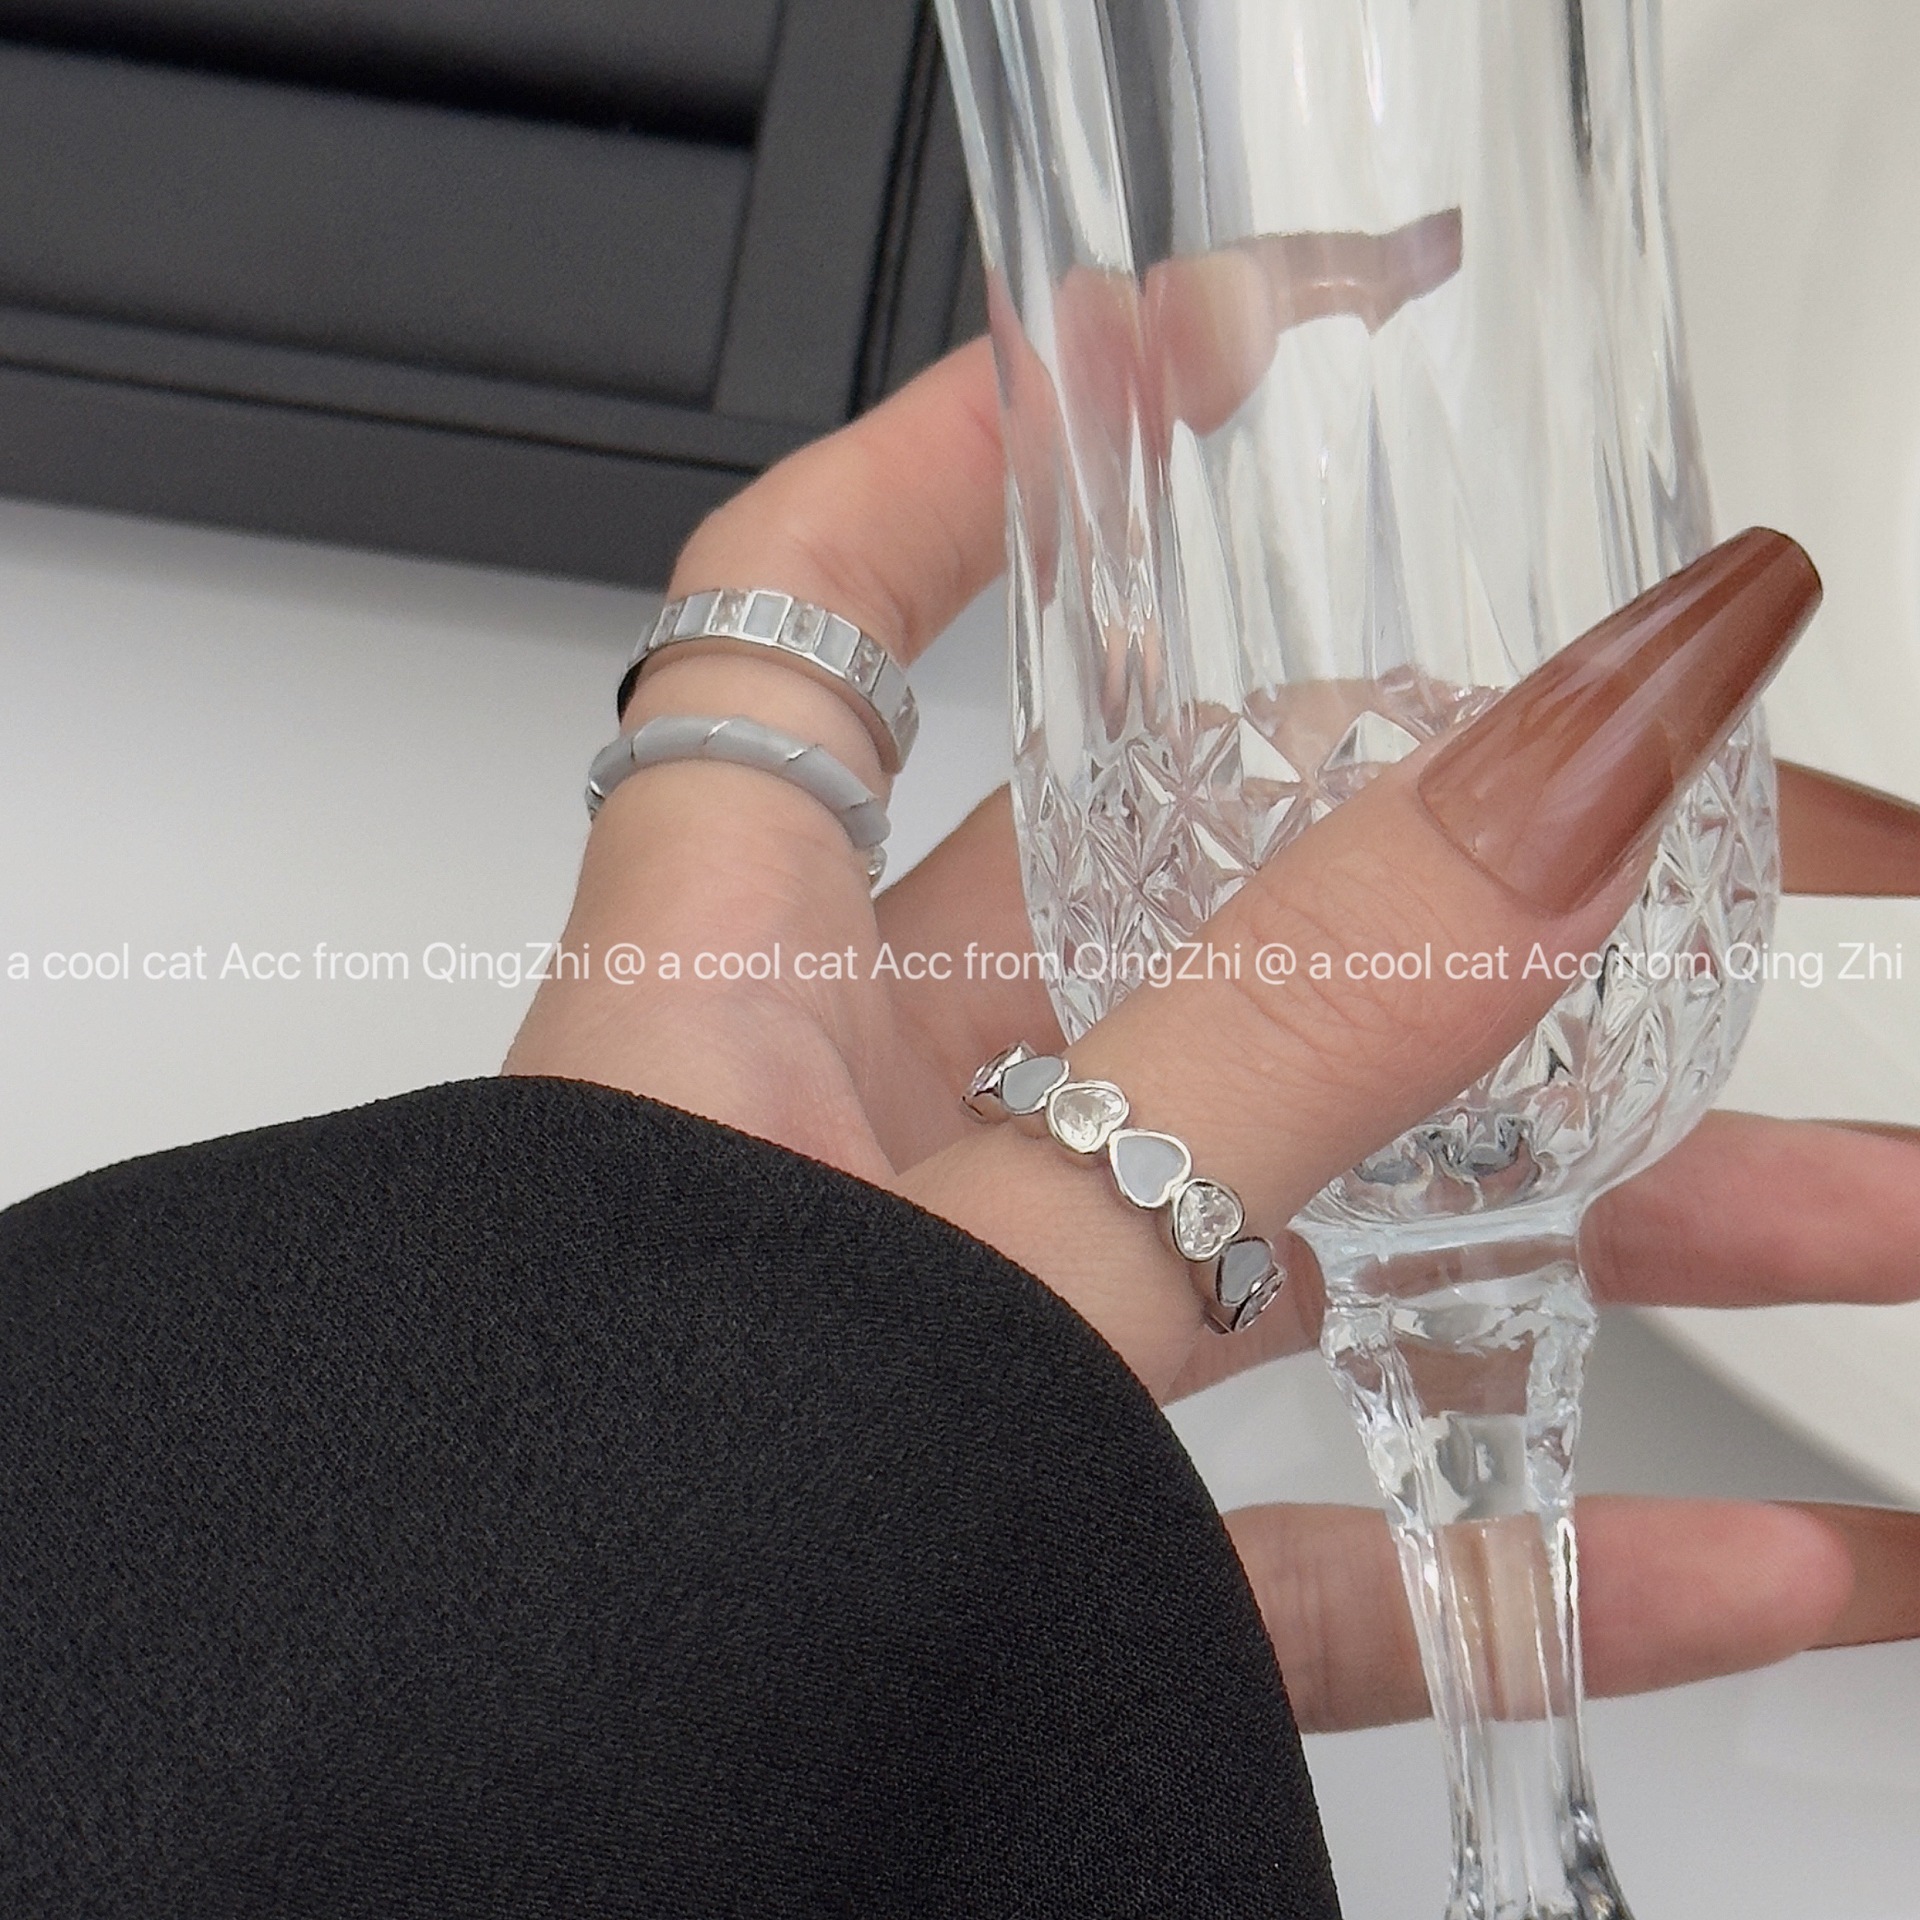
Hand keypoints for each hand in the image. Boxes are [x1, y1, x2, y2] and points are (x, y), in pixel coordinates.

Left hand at [507, 340, 1919, 1731]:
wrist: (486, 1860)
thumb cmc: (597, 1568)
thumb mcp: (982, 1252)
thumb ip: (1272, 1034)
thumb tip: (1561, 754)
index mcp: (735, 993)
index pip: (813, 611)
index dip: (979, 444)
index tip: (1191, 351)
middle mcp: (852, 1133)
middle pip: (1193, 909)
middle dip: (1486, 873)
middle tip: (1719, 843)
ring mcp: (972, 1333)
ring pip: (1308, 1212)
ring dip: (1599, 1224)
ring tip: (1860, 1202)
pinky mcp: (1053, 1536)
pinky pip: (1314, 1517)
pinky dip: (1526, 1539)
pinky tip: (1745, 1550)